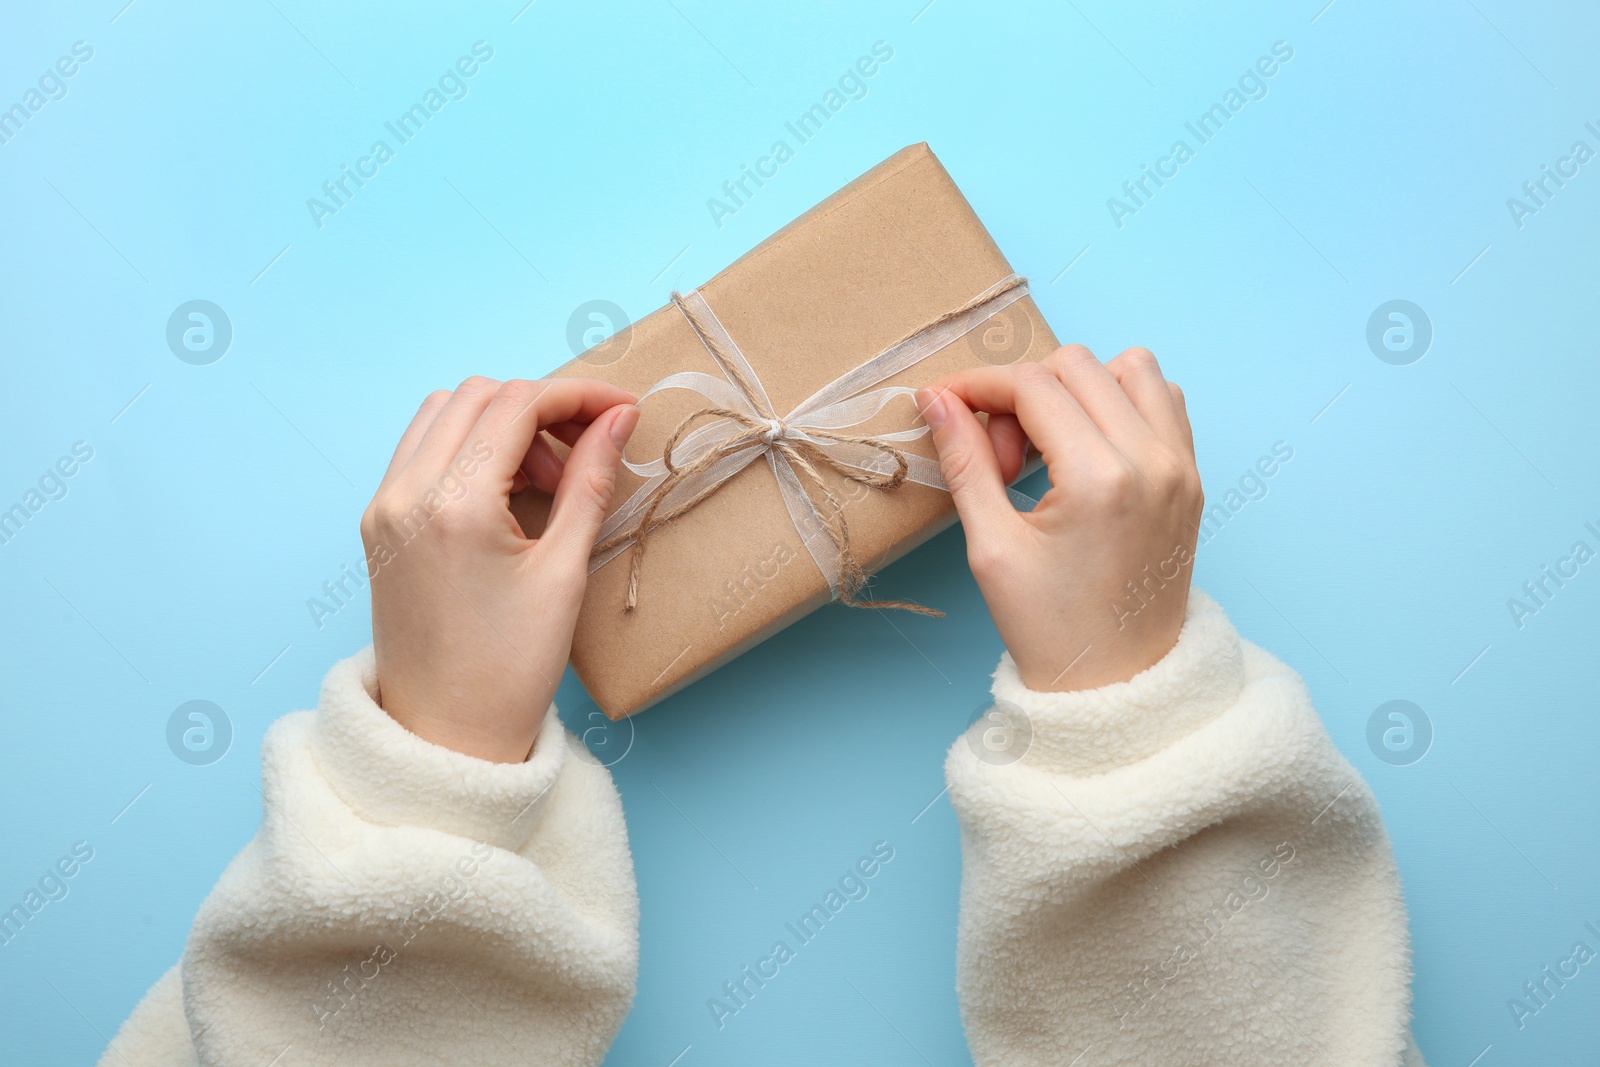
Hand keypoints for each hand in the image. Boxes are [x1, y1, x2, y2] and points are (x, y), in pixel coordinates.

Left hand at [362, 377, 639, 761]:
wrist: (444, 735)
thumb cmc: (508, 670)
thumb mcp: (564, 572)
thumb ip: (589, 483)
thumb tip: (616, 421)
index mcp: (453, 505)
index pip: (517, 405)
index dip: (577, 396)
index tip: (621, 410)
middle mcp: (405, 494)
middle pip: (478, 396)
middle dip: (541, 406)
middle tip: (589, 446)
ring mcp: (383, 507)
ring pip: (444, 413)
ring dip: (501, 422)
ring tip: (548, 476)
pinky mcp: (378, 524)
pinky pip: (421, 449)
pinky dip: (469, 447)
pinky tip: (508, 488)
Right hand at [917, 346, 1202, 691]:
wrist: (1118, 685)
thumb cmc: (1052, 630)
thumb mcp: (991, 547)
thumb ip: (966, 461)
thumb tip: (937, 400)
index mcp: (1099, 479)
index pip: (1032, 385)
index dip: (978, 385)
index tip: (947, 403)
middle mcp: (1151, 461)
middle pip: (1075, 365)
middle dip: (1023, 392)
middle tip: (1001, 454)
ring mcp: (1181, 467)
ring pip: (1129, 367)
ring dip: (1078, 387)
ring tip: (1048, 446)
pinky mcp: (1191, 478)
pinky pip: (1164, 400)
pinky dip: (1121, 403)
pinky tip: (1087, 448)